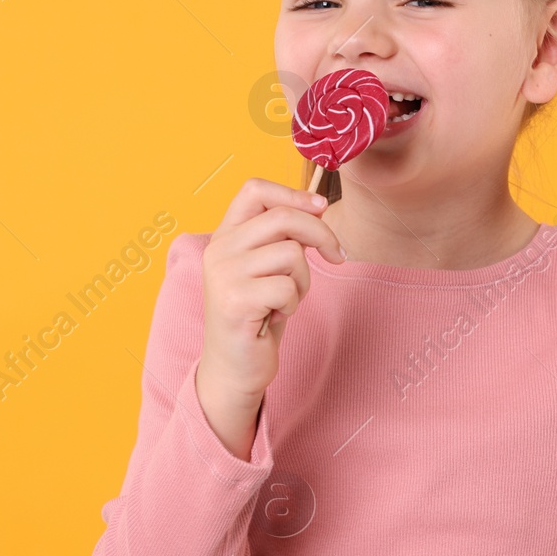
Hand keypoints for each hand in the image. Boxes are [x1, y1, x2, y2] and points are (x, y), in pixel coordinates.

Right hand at [194, 178, 344, 455]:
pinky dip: (293, 303)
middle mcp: (219, 249)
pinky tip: (275, 316)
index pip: (254, 189)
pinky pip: (287, 287)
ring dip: (303, 280)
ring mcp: (223, 274)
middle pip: (283, 217)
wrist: (234, 366)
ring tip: (286, 299)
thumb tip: (317, 205)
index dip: (293, 193)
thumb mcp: (267, 267)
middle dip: (321, 234)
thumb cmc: (258, 315)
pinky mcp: (235, 300)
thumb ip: (282, 236)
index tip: (321, 207)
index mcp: (225, 235)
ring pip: (291, 254)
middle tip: (337, 256)